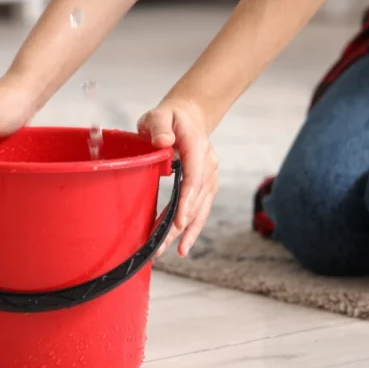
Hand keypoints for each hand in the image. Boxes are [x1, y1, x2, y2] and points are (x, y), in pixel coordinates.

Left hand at [137, 97, 217, 257]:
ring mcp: (210, 176)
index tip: (177, 221)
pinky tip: (183, 246)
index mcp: (197, 147)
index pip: (194, 177)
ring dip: (186, 232)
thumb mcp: (158, 115)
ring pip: (200, 208)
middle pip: (196, 199)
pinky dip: (192, 228)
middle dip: (179, 225)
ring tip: (171, 252)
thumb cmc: (169, 117)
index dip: (186, 200)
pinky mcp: (206, 186)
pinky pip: (201, 209)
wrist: (188, 116)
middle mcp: (209, 164)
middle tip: (160, 246)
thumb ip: (158, 127)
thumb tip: (164, 143)